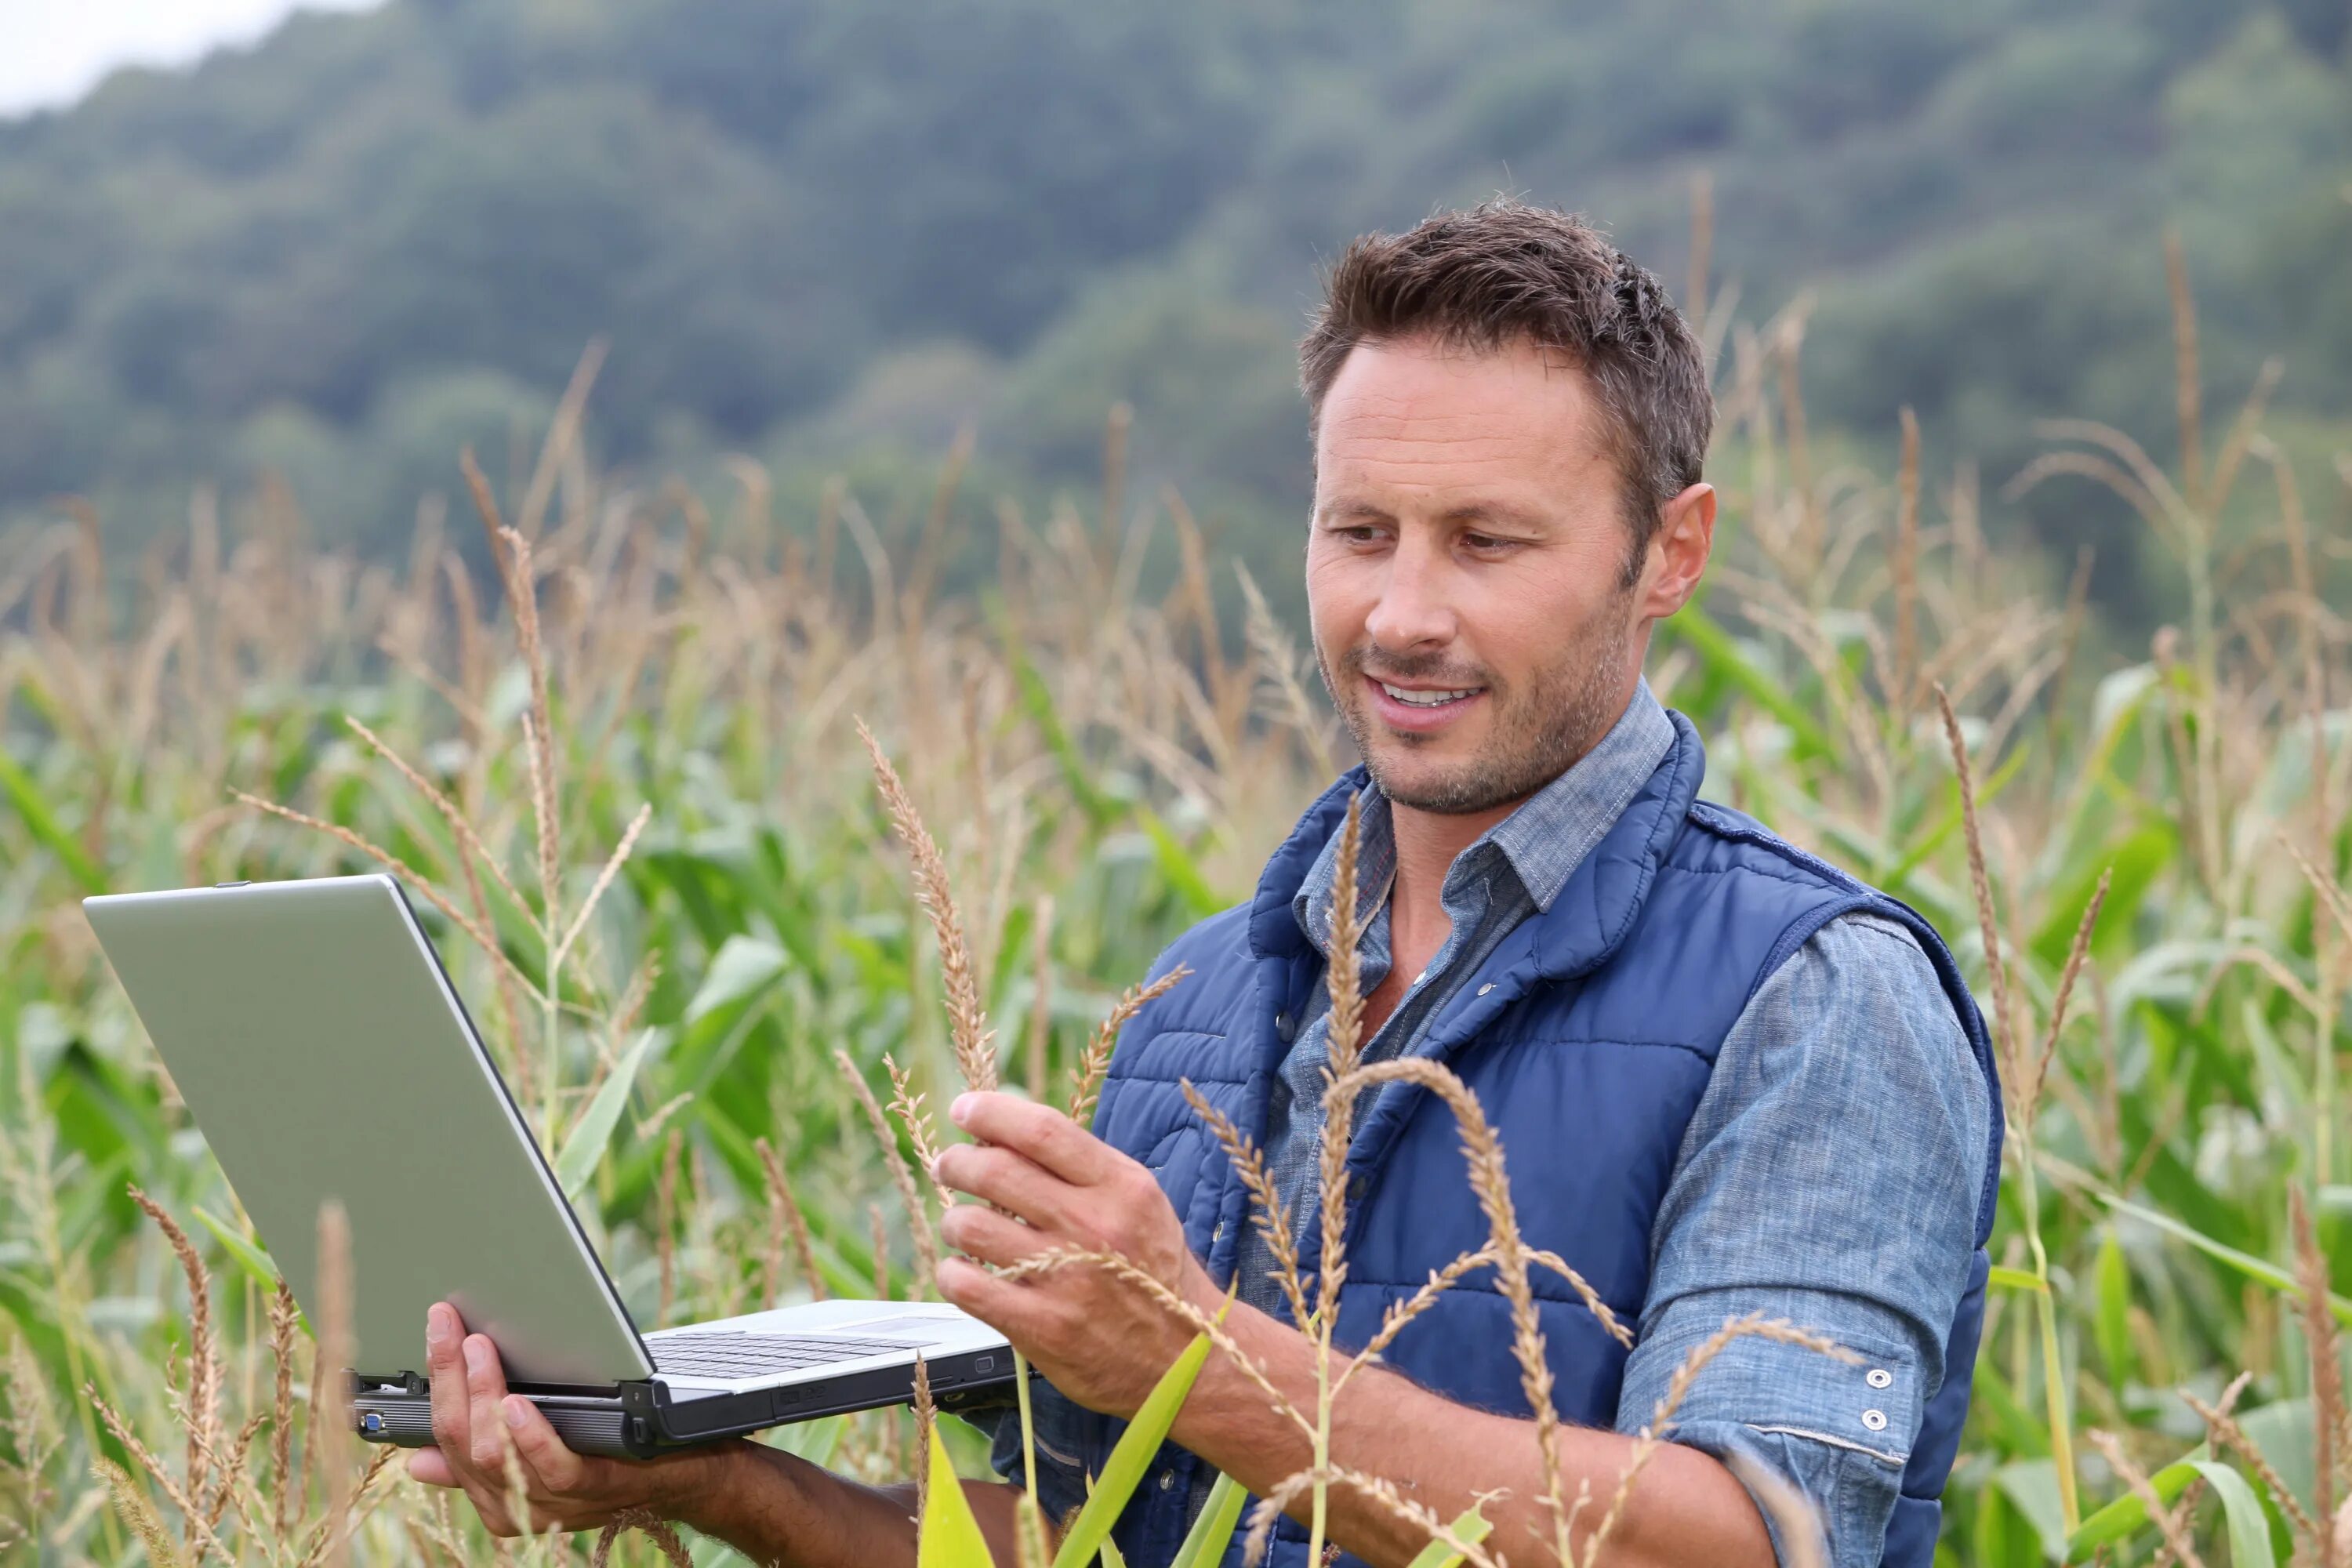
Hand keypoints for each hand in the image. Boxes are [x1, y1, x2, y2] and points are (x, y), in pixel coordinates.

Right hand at [407, 1302, 739, 1535]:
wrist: (687, 1473)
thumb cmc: (609, 1452)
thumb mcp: (538, 1452)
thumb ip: (481, 1455)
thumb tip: (418, 1461)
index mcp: (492, 1492)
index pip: (443, 1437)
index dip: (433, 1381)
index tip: (430, 1328)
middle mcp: (513, 1503)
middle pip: (462, 1440)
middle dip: (449, 1377)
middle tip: (448, 1322)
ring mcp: (552, 1500)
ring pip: (496, 1452)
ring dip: (483, 1393)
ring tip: (479, 1347)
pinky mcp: (593, 1489)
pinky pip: (552, 1466)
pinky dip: (531, 1433)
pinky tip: (518, 1402)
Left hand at [932, 1092, 1219, 1415]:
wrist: (1187, 1356)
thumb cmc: (1152, 1269)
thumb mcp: (1138, 1202)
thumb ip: (1082, 1169)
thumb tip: (1004, 1134)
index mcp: (1121, 1186)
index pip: (1042, 1130)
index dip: (991, 1112)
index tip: (964, 1109)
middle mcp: (1093, 1226)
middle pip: (996, 1171)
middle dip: (957, 1162)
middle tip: (950, 1167)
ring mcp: (1065, 1278)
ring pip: (971, 1226)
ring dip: (954, 1219)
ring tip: (962, 1225)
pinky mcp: (1042, 1328)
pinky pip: (966, 1286)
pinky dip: (952, 1272)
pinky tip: (963, 1270)